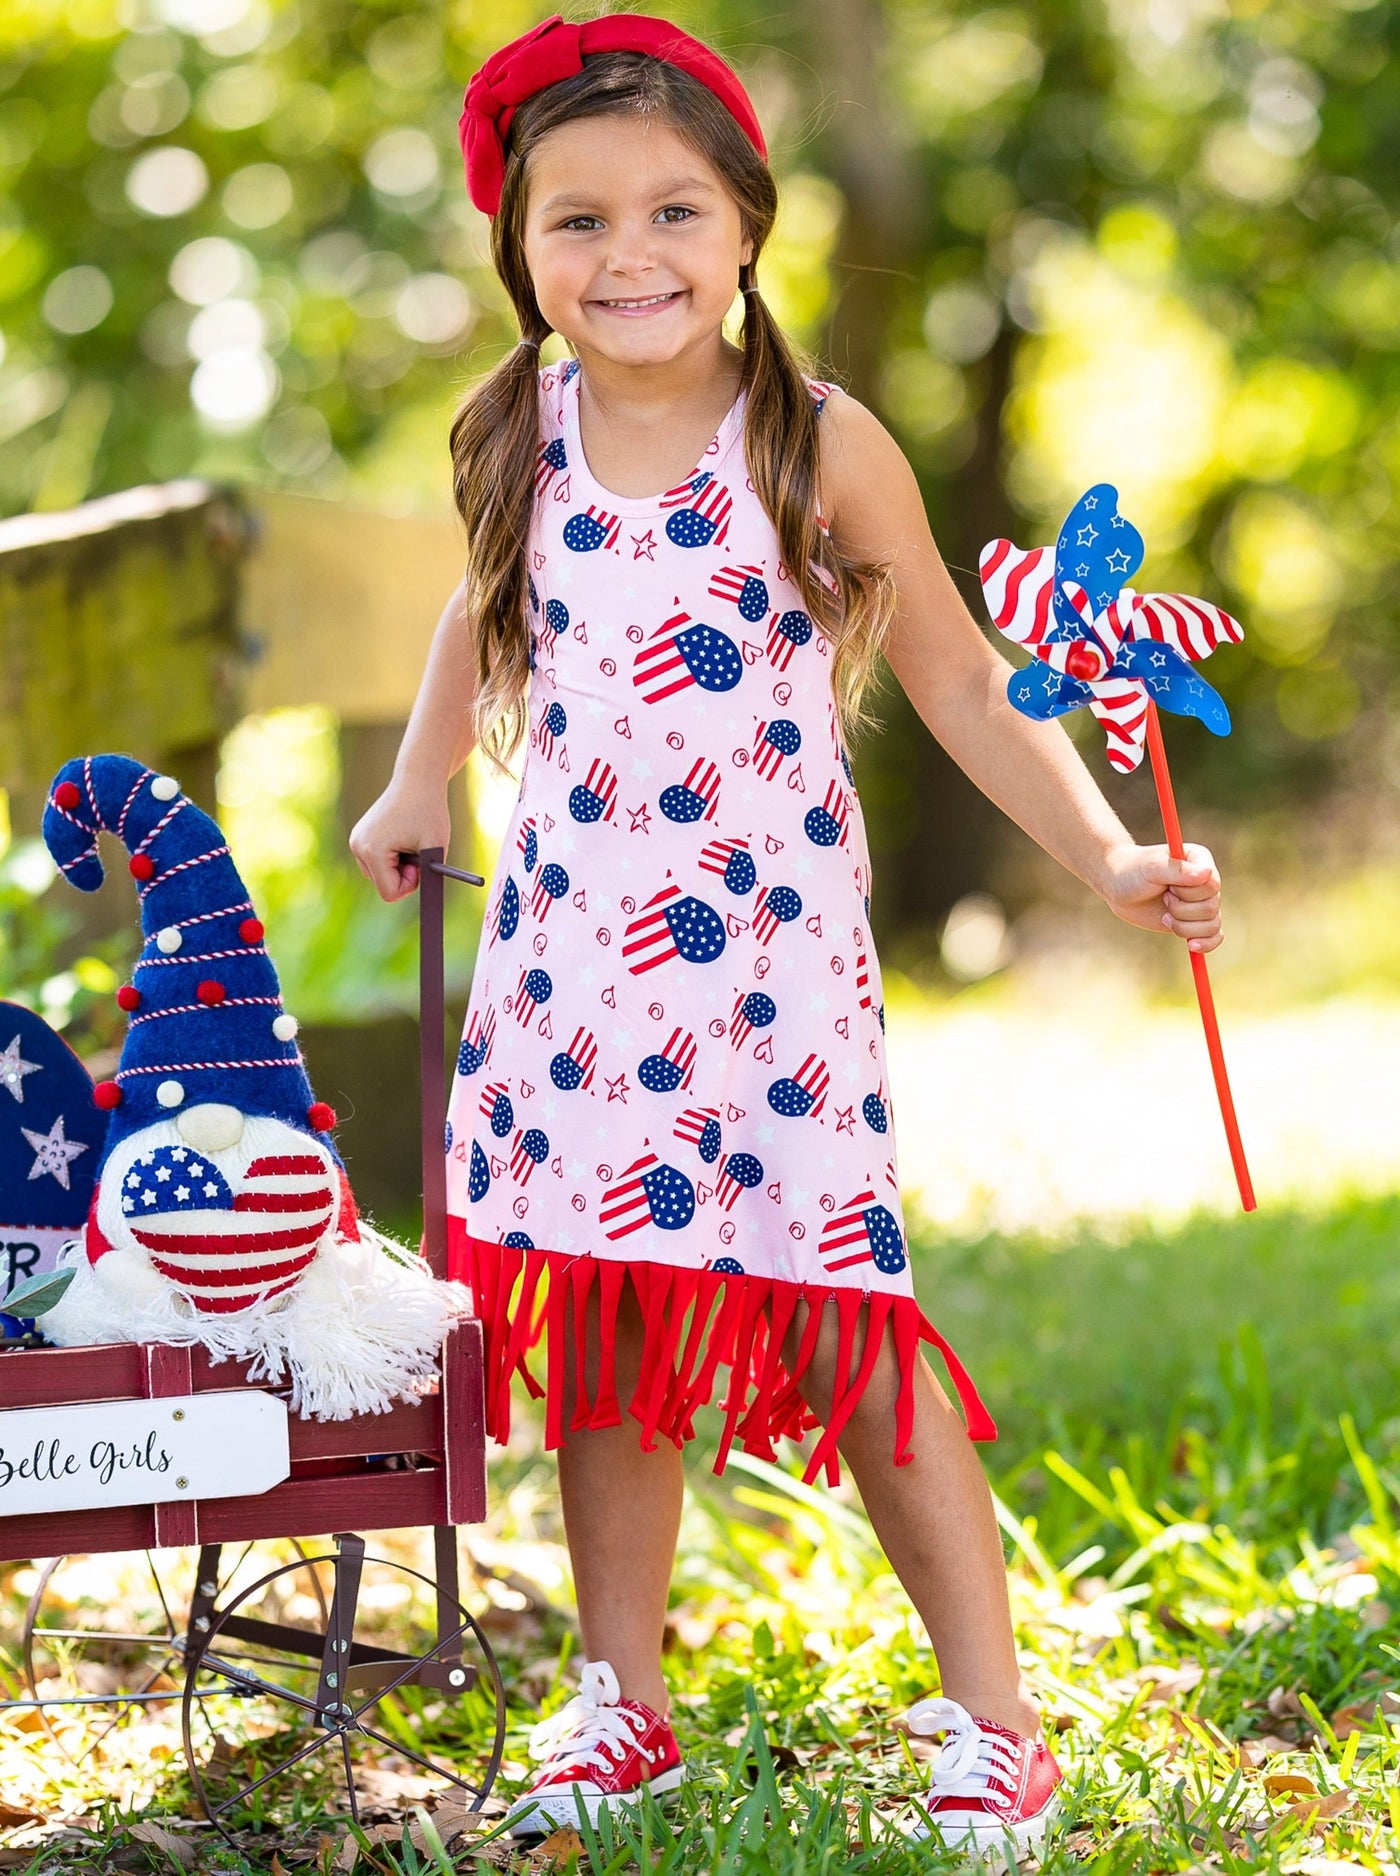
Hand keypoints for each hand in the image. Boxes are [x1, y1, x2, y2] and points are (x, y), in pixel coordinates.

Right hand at [348, 782, 450, 902]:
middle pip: (383, 884)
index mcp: (373, 851)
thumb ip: (428, 875)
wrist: (417, 780)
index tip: (422, 865)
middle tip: (419, 851)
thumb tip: (427, 898)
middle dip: (403, 875)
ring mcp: (356, 840)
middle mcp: (358, 847)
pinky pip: (376, 861)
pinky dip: (392, 857)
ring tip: (411, 841)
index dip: (410, 884)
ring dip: (398, 866)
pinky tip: (402, 835)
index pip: (389, 892)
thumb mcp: (435, 847)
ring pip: (379, 874)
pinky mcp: (359, 835)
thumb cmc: (428, 811)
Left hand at [1098, 840, 1221, 952]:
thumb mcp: (1152, 867)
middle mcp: (1206, 881)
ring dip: (1184, 926)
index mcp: (1200, 860)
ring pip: (1211, 925)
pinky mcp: (1195, 921)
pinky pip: (1214, 936)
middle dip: (1181, 909)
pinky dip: (1205, 944)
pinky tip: (1191, 945)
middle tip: (1164, 898)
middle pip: (1211, 907)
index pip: (1212, 884)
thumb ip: (1178, 870)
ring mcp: (1201, 902)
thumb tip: (1206, 874)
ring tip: (1165, 916)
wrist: (1118, 887)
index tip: (1168, 887)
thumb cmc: (1133, 871)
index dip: (1189, 893)